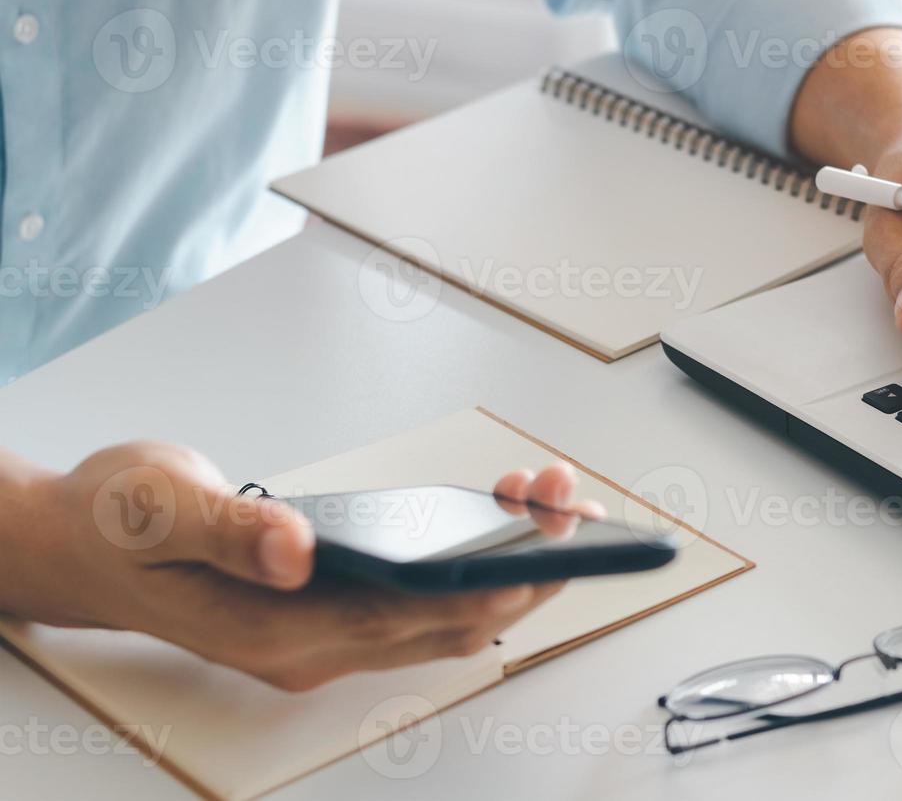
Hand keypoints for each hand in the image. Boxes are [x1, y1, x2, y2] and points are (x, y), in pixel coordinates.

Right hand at [0, 442, 601, 690]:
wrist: (84, 542)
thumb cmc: (119, 524)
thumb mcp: (160, 508)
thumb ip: (229, 530)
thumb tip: (298, 550)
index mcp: (273, 631)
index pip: (402, 620)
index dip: (483, 588)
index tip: (545, 549)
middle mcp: (311, 647)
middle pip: (442, 622)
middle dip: (523, 567)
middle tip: (573, 504)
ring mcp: (326, 635)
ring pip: (441, 615)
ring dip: (508, 564)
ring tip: (551, 498)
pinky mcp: (335, 613)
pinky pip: (423, 602)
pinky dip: (473, 563)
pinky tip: (499, 518)